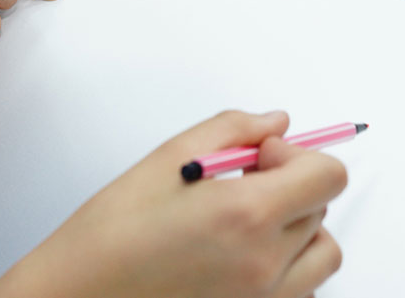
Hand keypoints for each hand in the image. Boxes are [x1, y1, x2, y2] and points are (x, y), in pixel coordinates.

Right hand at [0, 111, 347, 297]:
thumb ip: (233, 130)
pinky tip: (241, 258)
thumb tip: (276, 123)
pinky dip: (286, 270)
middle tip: (239, 184)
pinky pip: (300, 291)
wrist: (76, 296)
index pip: (328, 175)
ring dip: (297, 230)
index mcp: (247, 216)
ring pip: (320, 254)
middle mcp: (265, 265)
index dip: (299, 156)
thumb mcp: (167, 160)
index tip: (261, 157)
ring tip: (247, 224)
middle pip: (321, 209)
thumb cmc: (110, 236)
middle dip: (290, 187)